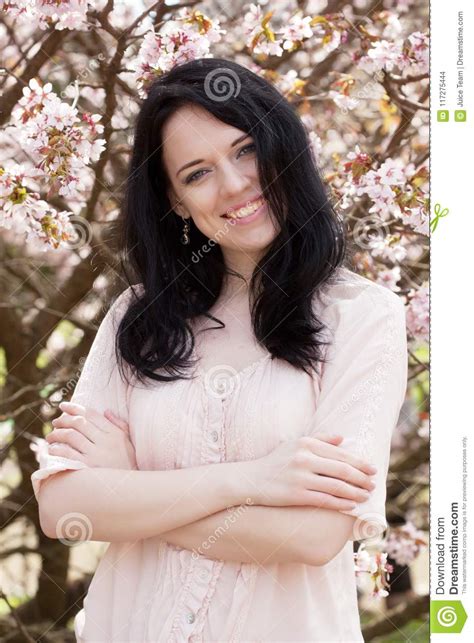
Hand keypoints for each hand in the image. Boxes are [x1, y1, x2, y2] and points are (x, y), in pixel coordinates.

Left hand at [46, 401, 136, 469]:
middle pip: (80, 423)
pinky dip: (58, 449)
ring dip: (58, 434)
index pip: (92, 414)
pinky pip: (69, 454)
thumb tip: (106, 411)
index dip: (75, 408)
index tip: (63, 406)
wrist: (128, 488)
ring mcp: (97, 455)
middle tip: (55, 422)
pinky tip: (52, 449)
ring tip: (51, 436)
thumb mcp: (127, 441)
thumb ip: (119, 424)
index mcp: (115, 433)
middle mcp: (106, 441)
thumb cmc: (128, 463)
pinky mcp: (88, 468)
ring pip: (72, 436)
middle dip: (64, 419)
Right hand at [247, 434, 376, 510]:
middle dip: (361, 478)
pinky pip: (325, 500)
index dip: (359, 462)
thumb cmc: (275, 462)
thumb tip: (343, 438)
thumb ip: (319, 439)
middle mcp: (304, 458)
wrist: (250, 480)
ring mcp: (300, 477)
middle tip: (373, 484)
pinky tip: (351, 505)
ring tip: (366, 496)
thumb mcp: (294, 444)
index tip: (372, 469)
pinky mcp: (296, 495)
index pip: (340, 453)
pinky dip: (341, 503)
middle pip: (342, 469)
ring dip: (356, 492)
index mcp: (306, 443)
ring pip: (337, 486)